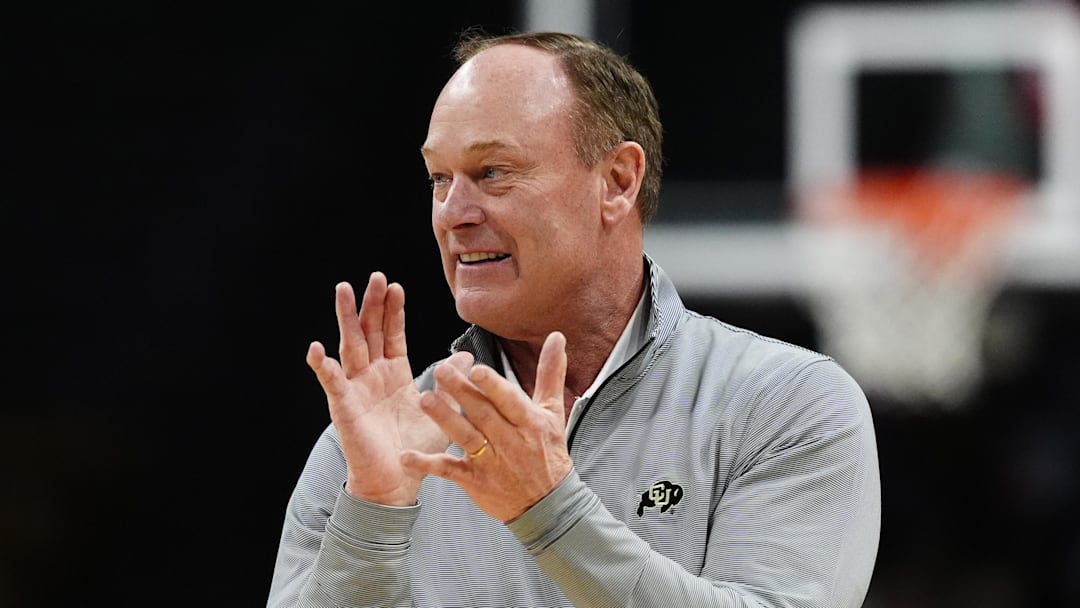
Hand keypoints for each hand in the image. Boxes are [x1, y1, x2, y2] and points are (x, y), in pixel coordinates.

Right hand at [306, 272, 471, 505]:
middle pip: (369, 332)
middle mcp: (372, 376)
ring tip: (343, 291)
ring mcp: (356, 389)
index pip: (393, 334)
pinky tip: (316, 348)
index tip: (396, 286)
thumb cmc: (415, 447)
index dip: (394, 311)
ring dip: (346, 319)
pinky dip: (323, 366)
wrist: (397, 481)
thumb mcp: (442, 410)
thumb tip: (466, 357)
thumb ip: (452, 383)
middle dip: (371, 304)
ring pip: (350, 346)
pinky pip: (332, 383)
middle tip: (375, 276)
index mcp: (394, 374)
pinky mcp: (344, 408)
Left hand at [401, 331, 572, 521]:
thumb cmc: (549, 452)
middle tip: (440, 371)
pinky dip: (427, 465)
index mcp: (528, 422)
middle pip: (482, 414)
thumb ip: (551, 372)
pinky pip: (448, 471)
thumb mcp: (554, 411)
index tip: (475, 369)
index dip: (492, 386)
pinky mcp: (474, 480)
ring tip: (424, 401)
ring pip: (465, 437)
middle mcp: (509, 441)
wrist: (548, 504)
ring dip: (444, 419)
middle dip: (461, 392)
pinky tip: (407, 456)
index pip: (509, 400)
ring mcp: (490, 462)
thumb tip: (556, 337)